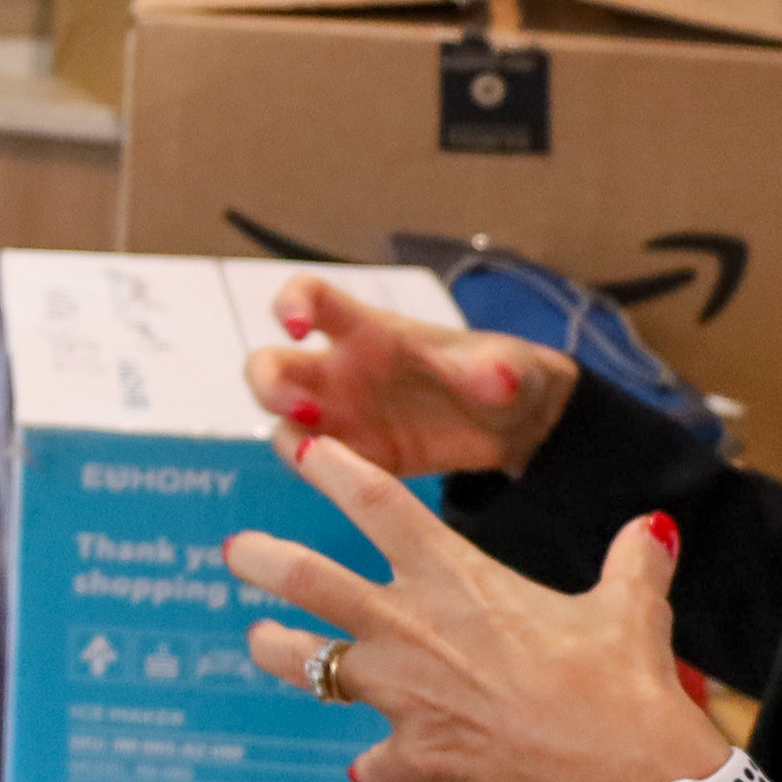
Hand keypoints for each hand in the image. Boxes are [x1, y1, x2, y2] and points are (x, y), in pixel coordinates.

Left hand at [229, 428, 724, 781]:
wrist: (627, 777)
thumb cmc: (625, 686)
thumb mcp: (631, 611)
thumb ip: (631, 563)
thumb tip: (654, 528)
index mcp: (456, 579)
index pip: (379, 502)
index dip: (333, 470)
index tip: (299, 448)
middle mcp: (413, 628)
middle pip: (310, 579)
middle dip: (265, 559)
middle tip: (235, 550)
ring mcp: (406, 694)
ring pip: (312, 665)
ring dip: (280, 651)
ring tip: (258, 639)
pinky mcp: (416, 756)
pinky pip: (377, 763)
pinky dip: (375, 767)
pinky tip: (367, 770)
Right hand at [244, 272, 577, 481]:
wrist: (514, 425)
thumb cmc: (502, 374)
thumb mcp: (508, 364)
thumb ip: (495, 368)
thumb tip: (493, 377)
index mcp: (367, 329)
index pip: (311, 297)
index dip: (291, 303)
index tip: (294, 324)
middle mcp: (340, 369)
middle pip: (271, 364)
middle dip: (267, 381)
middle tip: (297, 403)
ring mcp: (341, 416)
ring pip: (281, 420)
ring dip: (285, 432)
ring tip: (315, 452)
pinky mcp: (356, 459)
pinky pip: (314, 466)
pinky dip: (316, 474)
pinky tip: (343, 484)